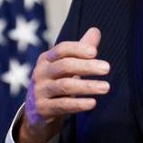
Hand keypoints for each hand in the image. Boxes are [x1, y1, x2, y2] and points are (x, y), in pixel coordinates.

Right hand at [18, 28, 109, 142]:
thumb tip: (95, 30)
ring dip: (87, 86)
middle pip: (64, 66)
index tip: (95, 52)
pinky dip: (78, 104)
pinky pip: (62, 105)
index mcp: (46, 60)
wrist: (36, 112)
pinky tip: (93, 103)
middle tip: (107, 68)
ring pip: (65, 86)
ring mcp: (40, 91)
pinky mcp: (42, 109)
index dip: (78, 49)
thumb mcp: (65, 66)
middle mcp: (40, 73)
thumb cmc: (55, 83)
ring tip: (106, 87)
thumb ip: (80, 50)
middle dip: (86, 66)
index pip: (62, 49)